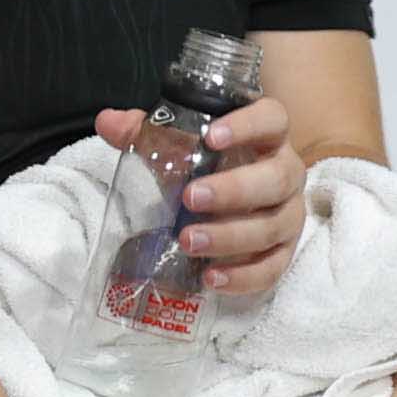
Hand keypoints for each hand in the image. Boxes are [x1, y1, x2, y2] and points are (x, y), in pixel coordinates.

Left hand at [92, 90, 309, 295]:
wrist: (239, 198)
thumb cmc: (210, 165)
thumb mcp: (181, 146)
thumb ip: (146, 131)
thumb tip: (107, 122)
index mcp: (267, 137)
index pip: (272, 118)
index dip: (247, 125)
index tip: (212, 136)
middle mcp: (287, 172)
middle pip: (276, 179)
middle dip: (234, 190)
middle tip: (189, 198)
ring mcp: (290, 214)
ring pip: (274, 226)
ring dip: (231, 237)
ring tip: (188, 241)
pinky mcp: (286, 250)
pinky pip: (274, 267)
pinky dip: (244, 277)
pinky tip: (211, 277)